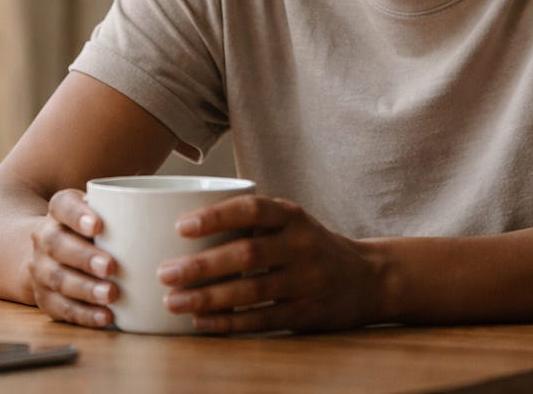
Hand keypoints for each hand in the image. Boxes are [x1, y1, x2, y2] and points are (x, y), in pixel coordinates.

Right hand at [26, 188, 118, 328]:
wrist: (52, 253)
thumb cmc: (92, 230)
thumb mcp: (102, 212)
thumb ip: (125, 208)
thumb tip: (172, 209)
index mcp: (59, 211)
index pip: (63, 206)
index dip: (77, 215)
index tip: (98, 225)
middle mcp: (44, 237)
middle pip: (57, 245)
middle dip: (83, 257)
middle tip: (110, 266)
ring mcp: (41, 269)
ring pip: (57, 279)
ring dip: (85, 289)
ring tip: (110, 295)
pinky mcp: (45, 298)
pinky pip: (61, 308)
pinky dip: (84, 314)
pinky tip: (105, 316)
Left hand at [156, 195, 383, 332]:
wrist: (367, 278)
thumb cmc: (309, 245)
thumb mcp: (290, 221)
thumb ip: (251, 220)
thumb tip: (179, 221)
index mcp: (292, 216)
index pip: (253, 210)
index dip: (216, 217)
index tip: (180, 226)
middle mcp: (302, 245)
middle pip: (247, 254)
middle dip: (202, 266)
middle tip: (165, 272)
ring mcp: (306, 281)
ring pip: (252, 291)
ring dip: (209, 298)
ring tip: (173, 301)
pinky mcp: (306, 313)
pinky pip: (262, 319)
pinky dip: (229, 323)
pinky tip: (201, 322)